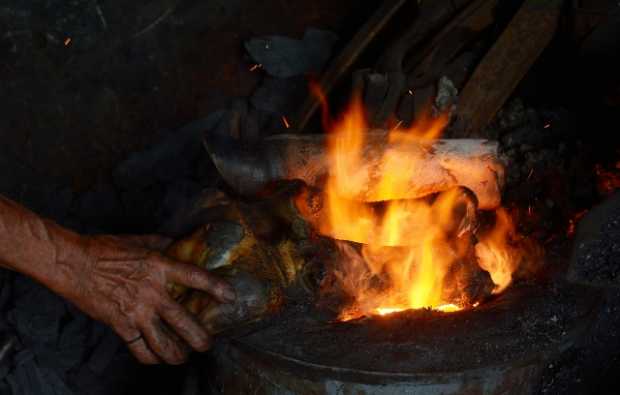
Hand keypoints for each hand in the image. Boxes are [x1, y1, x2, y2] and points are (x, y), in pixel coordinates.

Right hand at [62, 234, 234, 364]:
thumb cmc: (105, 249)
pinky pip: (139, 349)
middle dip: (200, 337)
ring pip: (164, 342)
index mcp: (160, 267)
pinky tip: (156, 359)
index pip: (195, 278)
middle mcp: (153, 291)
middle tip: (208, 343)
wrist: (74, 264)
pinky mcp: (121, 324)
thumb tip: (179, 242)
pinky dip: (150, 358)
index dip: (216, 288)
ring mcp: (137, 311)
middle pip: (184, 321)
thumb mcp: (140, 241)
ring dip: (177, 354)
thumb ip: (162, 244)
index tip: (230, 297)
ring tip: (184, 357)